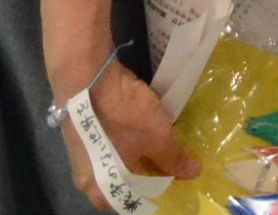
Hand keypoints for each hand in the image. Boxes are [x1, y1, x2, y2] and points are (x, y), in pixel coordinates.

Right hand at [50, 59, 197, 212]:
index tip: (179, 178)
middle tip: (175, 161)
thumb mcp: (156, 137)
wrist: (86, 75)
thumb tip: (193, 173)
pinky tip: (143, 130)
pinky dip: (128, 143)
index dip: (160, 192)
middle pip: (127, 183)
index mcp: (102, 190)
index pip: (136, 202)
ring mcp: (84, 157)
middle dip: (151, 173)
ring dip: (140, 156)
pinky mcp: (85, 135)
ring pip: (119, 163)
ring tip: (163, 144)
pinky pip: (111, 148)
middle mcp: (88, 180)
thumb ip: (174, 158)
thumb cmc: (121, 115)